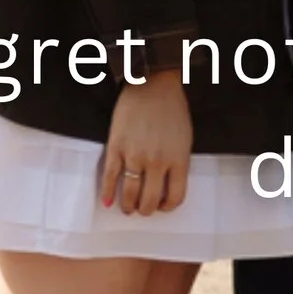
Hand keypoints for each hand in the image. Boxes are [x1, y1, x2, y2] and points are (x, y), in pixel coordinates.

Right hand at [101, 74, 192, 215]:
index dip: (167, 207)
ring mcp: (135, 154)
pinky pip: (110, 176)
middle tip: (142, 210)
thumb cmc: (172, 109)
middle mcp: (157, 161)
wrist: (152, 83)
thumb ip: (178, 162)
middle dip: (145, 210)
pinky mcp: (116, 146)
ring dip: (128, 206)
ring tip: (127, 208)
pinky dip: (107, 192)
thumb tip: (166, 186)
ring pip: (130, 193)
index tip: (161, 207)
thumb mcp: (184, 138)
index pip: (175, 197)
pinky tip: (107, 201)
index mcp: (178, 159)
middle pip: (150, 200)